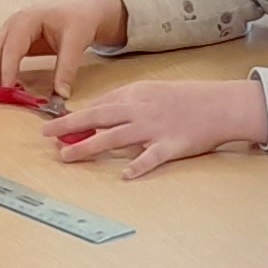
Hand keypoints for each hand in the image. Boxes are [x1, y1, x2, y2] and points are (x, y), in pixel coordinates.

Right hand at [0, 0, 127, 91]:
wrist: (81, 10)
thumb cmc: (78, 20)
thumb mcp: (77, 42)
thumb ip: (68, 68)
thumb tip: (62, 95)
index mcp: (30, 18)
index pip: (12, 45)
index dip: (7, 67)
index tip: (8, 88)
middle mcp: (14, 22)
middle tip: (0, 94)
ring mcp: (8, 28)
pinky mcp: (8, 37)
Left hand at [43, 79, 266, 178]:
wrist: (221, 104)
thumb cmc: (188, 99)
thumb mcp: (154, 92)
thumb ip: (128, 102)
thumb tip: (100, 113)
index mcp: (137, 94)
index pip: (100, 104)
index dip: (76, 116)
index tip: (55, 125)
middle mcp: (141, 110)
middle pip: (99, 117)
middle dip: (69, 126)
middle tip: (46, 134)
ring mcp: (155, 128)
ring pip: (115, 137)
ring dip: (88, 146)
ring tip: (67, 156)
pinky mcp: (171, 145)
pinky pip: (151, 157)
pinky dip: (137, 166)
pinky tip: (123, 175)